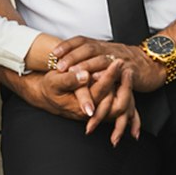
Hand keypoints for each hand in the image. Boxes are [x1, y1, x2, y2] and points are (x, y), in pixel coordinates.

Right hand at [25, 60, 140, 145]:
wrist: (48, 95)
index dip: (110, 76)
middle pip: (118, 105)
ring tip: (127, 69)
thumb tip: (84, 75)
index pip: (101, 92)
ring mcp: (99, 110)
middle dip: (125, 84)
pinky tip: (124, 75)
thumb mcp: (54, 82)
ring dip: (126, 87)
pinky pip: (119, 101)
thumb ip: (69, 80)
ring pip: (121, 105)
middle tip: (127, 67)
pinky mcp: (102, 105)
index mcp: (81, 107)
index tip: (117, 62)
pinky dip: (123, 89)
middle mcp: (93, 112)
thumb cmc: (50, 87)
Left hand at [54, 36, 165, 95]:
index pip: (81, 41)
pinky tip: (97, 80)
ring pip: (101, 60)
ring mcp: (120, 59)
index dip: (67, 46)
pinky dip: (107, 75)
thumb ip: (89, 57)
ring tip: (74, 75)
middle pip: (89, 49)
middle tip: (59, 68)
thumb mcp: (106, 55)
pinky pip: (118, 72)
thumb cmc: (126, 62)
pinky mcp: (130, 71)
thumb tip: (66, 60)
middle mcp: (109, 50)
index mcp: (102, 45)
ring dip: (86, 67)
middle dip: (73, 58)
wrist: (152, 64)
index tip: (53, 53)